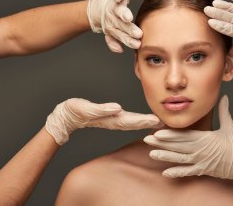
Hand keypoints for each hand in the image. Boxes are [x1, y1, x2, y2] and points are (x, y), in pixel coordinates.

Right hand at [46, 98, 161, 144]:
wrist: (64, 117)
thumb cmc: (73, 112)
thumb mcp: (86, 108)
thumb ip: (101, 109)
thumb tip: (117, 108)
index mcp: (111, 119)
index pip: (132, 121)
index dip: (146, 121)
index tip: (159, 121)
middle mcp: (115, 120)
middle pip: (137, 122)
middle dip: (151, 123)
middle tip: (167, 123)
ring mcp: (113, 119)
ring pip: (134, 121)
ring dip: (147, 122)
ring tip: (161, 121)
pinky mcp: (111, 116)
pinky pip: (129, 119)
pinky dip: (139, 119)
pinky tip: (146, 119)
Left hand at [87, 0, 142, 52]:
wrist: (98, 9)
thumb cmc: (110, 22)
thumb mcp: (110, 34)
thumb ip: (113, 42)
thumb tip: (120, 50)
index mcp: (114, 29)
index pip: (123, 36)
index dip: (130, 41)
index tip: (138, 44)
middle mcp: (114, 19)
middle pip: (123, 26)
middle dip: (130, 30)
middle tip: (138, 34)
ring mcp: (115, 8)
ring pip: (120, 11)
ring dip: (124, 14)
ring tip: (128, 17)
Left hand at [143, 95, 232, 196]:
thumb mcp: (230, 126)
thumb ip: (224, 111)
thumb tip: (224, 97)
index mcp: (206, 139)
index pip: (184, 136)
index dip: (170, 134)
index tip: (158, 132)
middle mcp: (201, 151)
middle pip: (177, 147)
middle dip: (162, 143)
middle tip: (147, 139)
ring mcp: (201, 162)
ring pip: (179, 159)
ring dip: (165, 157)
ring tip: (152, 154)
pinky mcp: (203, 170)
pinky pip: (188, 172)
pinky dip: (176, 172)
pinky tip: (165, 173)